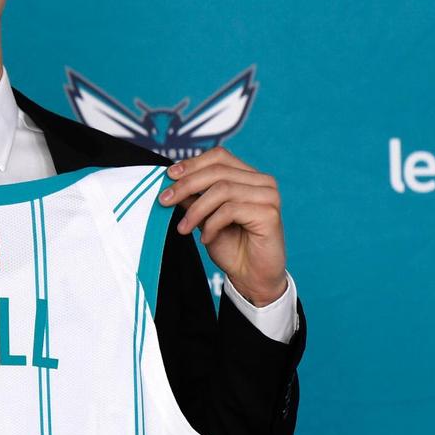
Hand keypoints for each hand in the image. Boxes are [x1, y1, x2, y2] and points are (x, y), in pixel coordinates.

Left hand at [158, 147, 287, 306]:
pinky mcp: (269, 213)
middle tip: (165, 200)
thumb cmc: (232, 247)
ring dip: (196, 209)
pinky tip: (206, 238)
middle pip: (218, 170)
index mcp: (249, 177)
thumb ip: (194, 198)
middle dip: (186, 185)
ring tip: (184, 228)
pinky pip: (230, 210)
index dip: (192, 163)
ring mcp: (268, 196)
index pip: (219, 156)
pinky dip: (212, 224)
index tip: (169, 176)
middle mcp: (262, 182)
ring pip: (222, 189)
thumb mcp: (205, 218)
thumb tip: (171, 182)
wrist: (252, 278)